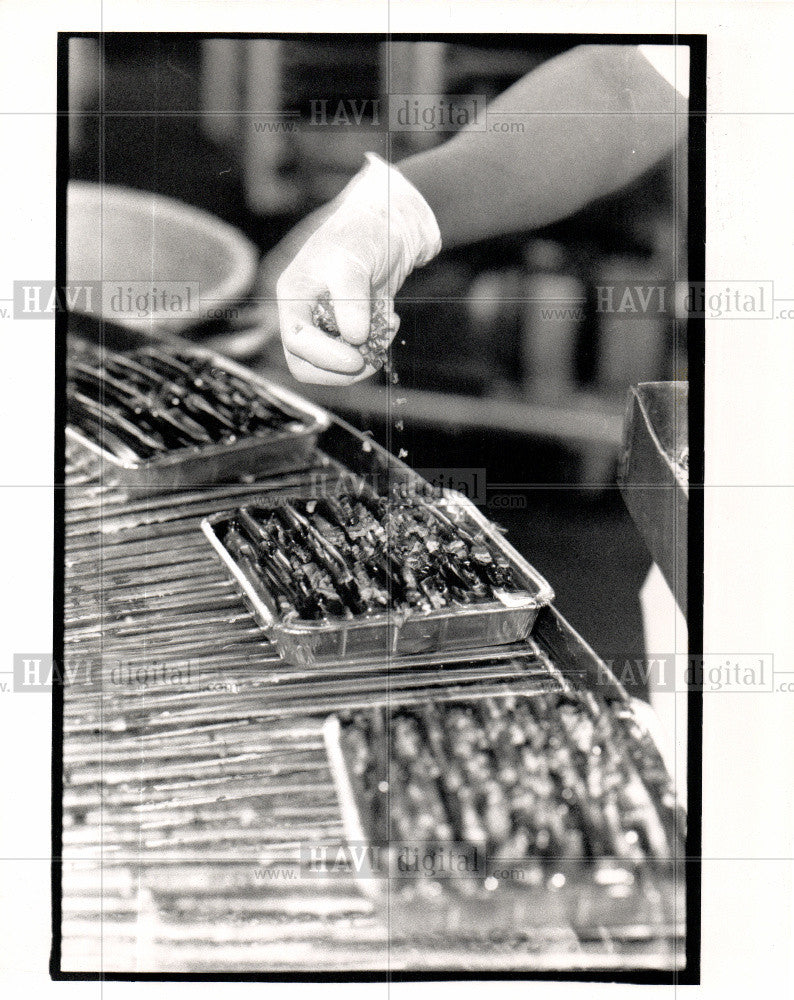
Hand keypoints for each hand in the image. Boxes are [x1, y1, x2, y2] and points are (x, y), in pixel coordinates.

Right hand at [276, 153, 440, 384]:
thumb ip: (350, 301)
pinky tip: (391, 320)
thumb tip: (353, 338)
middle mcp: (304, 313)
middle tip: (370, 357)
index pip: (297, 343)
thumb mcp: (353, 262)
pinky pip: (358, 353)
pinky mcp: (350, 328)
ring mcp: (326, 323)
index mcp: (293, 296)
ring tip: (385, 332)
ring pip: (333, 367)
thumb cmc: (363, 233)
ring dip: (362, 359)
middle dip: (340, 370)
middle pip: (306, 365)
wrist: (390, 224)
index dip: (325, 358)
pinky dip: (377, 346)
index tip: (357, 361)